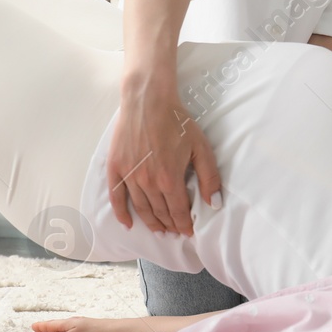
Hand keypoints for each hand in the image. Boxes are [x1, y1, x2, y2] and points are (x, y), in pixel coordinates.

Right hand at [107, 77, 220, 236]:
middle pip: (159, 213)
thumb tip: (215, 203)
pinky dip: (121, 213)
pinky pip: (116, 196)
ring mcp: (130, 175)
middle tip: (174, 232)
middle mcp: (147, 182)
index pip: (178, 211)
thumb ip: (209, 177)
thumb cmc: (176, 121)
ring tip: (159, 231)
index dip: (184, 224)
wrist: (148, 100)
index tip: (188, 231)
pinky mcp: (116, 167)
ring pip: (141, 208)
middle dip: (169, 225)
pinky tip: (127, 224)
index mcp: (169, 179)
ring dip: (150, 223)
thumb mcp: (201, 147)